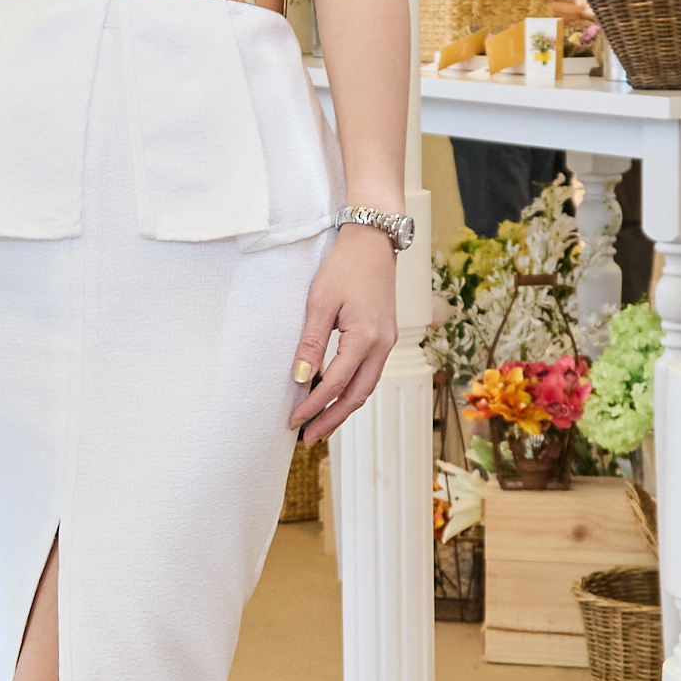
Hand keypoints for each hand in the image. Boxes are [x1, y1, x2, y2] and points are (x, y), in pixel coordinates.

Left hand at [286, 223, 399, 441]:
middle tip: (308, 438)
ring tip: (319, 424)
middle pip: (356, 396)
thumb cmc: (345, 266)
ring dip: (342, 408)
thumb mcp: (320, 302)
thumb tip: (299, 378)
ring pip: (366, 388)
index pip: (335, 383)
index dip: (312, 405)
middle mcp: (382, 345)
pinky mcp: (385, 337)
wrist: (373, 242)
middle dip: (331, 419)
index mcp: (365, 337)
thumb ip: (311, 343)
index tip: (293, 420)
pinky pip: (369, 373)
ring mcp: (387, 342)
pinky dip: (352, 390)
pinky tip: (333, 395)